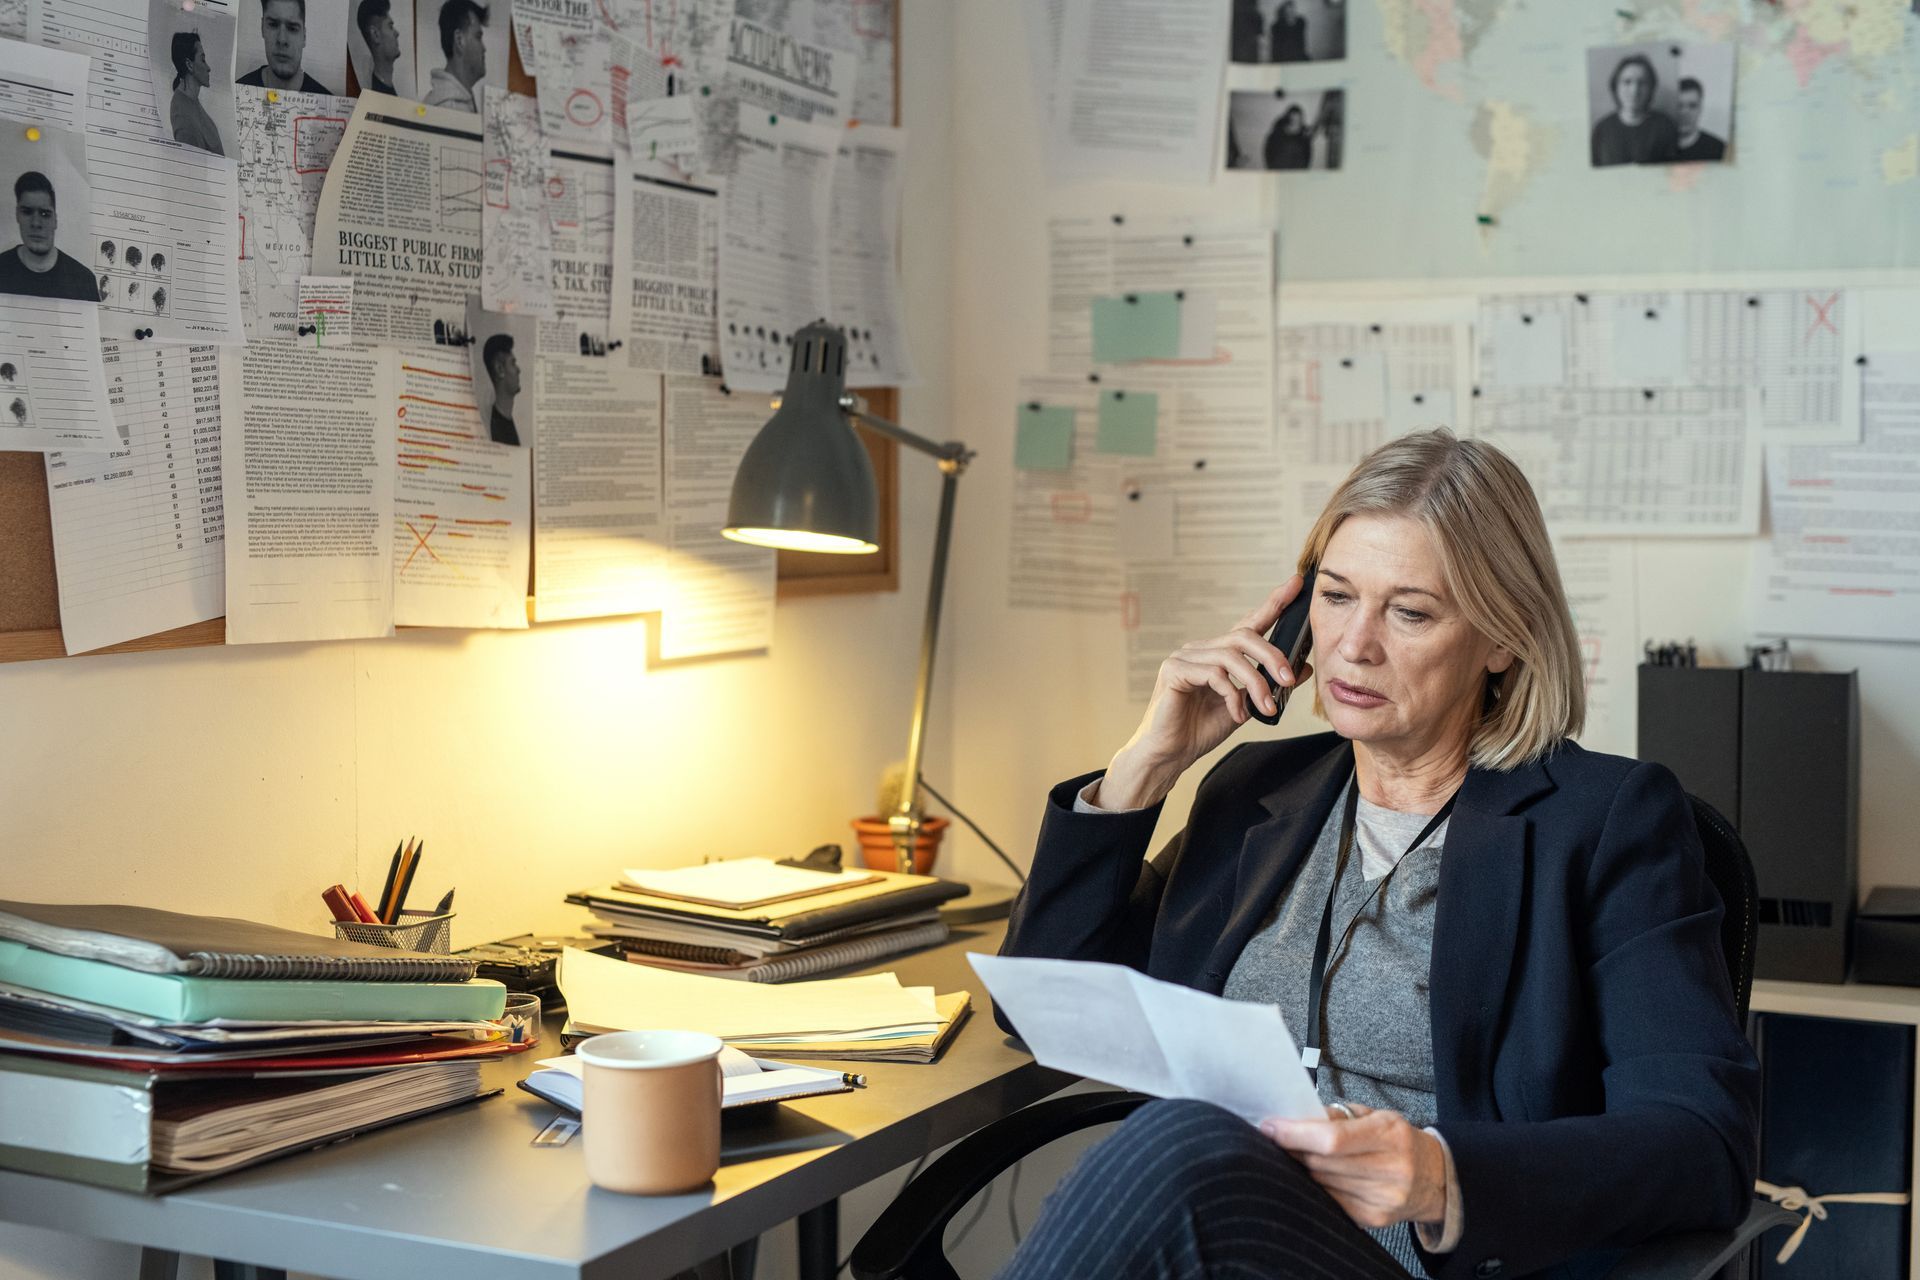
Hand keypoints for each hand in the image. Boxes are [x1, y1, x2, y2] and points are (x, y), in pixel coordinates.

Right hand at [1099, 576, 1314, 809]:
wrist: (1169, 755)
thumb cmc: (1200, 730)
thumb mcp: (1246, 706)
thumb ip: (1268, 685)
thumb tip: (1302, 668)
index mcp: (1218, 654)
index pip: (1249, 623)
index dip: (1274, 602)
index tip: (1296, 584)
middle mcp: (1200, 650)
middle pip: (1244, 636)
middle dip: (1272, 656)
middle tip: (1288, 680)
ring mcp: (1184, 657)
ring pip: (1231, 656)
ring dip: (1256, 683)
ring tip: (1266, 708)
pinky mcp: (1173, 671)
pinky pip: (1213, 673)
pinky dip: (1232, 695)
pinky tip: (1237, 714)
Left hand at [1259, 1103, 1447, 1229]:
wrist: (1434, 1177)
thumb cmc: (1398, 1140)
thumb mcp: (1375, 1116)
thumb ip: (1337, 1116)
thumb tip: (1295, 1120)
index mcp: (1391, 1135)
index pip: (1333, 1139)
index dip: (1296, 1134)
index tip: (1270, 1126)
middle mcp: (1391, 1170)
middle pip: (1322, 1162)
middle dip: (1293, 1148)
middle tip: (1275, 1136)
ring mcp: (1383, 1199)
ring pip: (1322, 1182)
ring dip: (1302, 1166)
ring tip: (1295, 1153)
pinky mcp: (1374, 1219)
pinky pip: (1330, 1200)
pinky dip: (1316, 1185)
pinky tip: (1313, 1173)